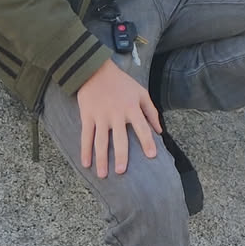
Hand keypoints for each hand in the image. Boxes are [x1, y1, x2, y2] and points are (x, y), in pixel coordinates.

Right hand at [74, 57, 161, 177]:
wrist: (95, 70)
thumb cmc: (122, 83)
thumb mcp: (141, 92)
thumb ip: (151, 111)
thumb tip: (159, 131)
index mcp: (131, 107)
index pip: (142, 127)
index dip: (147, 142)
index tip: (152, 156)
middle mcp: (116, 114)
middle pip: (119, 138)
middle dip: (121, 156)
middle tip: (121, 172)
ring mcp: (100, 116)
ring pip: (100, 141)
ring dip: (101, 159)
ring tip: (102, 175)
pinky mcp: (87, 116)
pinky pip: (85, 136)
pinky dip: (84, 151)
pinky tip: (85, 164)